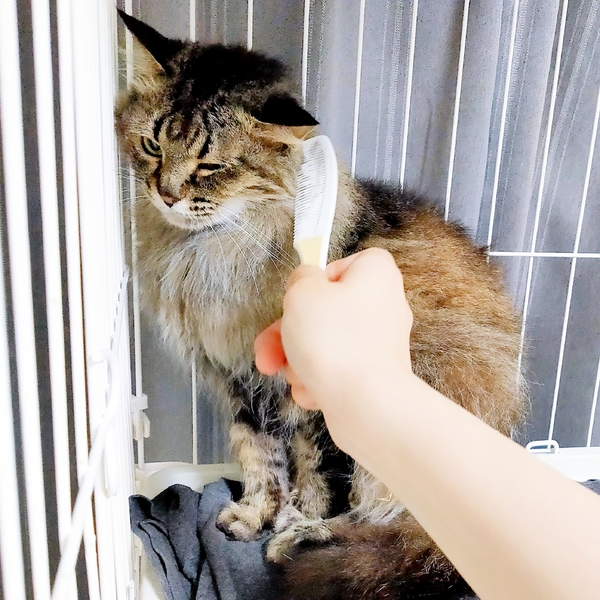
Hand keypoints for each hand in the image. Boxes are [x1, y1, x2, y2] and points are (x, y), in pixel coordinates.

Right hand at [254, 248, 413, 443]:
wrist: (366, 405)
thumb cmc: (336, 341)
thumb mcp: (303, 292)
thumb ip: (300, 278)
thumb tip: (306, 283)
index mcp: (376, 274)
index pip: (342, 265)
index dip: (315, 281)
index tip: (300, 297)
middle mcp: (383, 306)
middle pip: (324, 311)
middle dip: (288, 333)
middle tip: (267, 350)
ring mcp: (379, 345)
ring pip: (325, 343)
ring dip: (299, 358)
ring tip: (294, 373)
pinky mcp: (373, 376)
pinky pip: (335, 370)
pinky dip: (318, 380)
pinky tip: (312, 390)